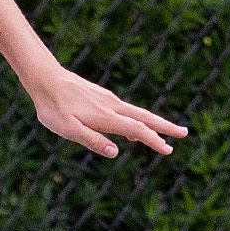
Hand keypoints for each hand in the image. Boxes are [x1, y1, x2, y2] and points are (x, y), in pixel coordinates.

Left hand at [26, 65, 186, 158]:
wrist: (44, 78)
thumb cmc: (53, 107)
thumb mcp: (68, 129)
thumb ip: (92, 140)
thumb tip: (116, 152)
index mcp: (105, 117)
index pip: (137, 130)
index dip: (154, 140)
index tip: (169, 150)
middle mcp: (111, 106)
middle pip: (145, 117)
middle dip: (165, 127)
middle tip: (185, 133)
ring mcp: (107, 99)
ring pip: (136, 112)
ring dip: (153, 122)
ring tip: (166, 132)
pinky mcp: (100, 96)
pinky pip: (125, 110)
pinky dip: (136, 118)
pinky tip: (133, 126)